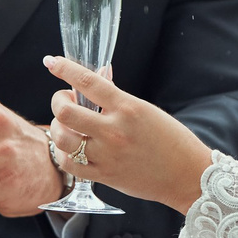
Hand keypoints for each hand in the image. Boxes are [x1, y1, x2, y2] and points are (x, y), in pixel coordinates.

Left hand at [42, 56, 216, 212]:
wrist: (186, 175)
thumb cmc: (171, 140)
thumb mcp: (146, 110)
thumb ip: (117, 97)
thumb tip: (99, 76)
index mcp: (128, 107)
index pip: (88, 81)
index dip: (64, 68)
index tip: (51, 62)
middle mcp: (114, 130)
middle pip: (65, 111)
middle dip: (57, 101)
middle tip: (65, 101)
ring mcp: (107, 154)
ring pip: (62, 137)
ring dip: (57, 127)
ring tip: (66, 125)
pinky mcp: (104, 176)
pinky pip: (69, 164)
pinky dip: (63, 153)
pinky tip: (69, 148)